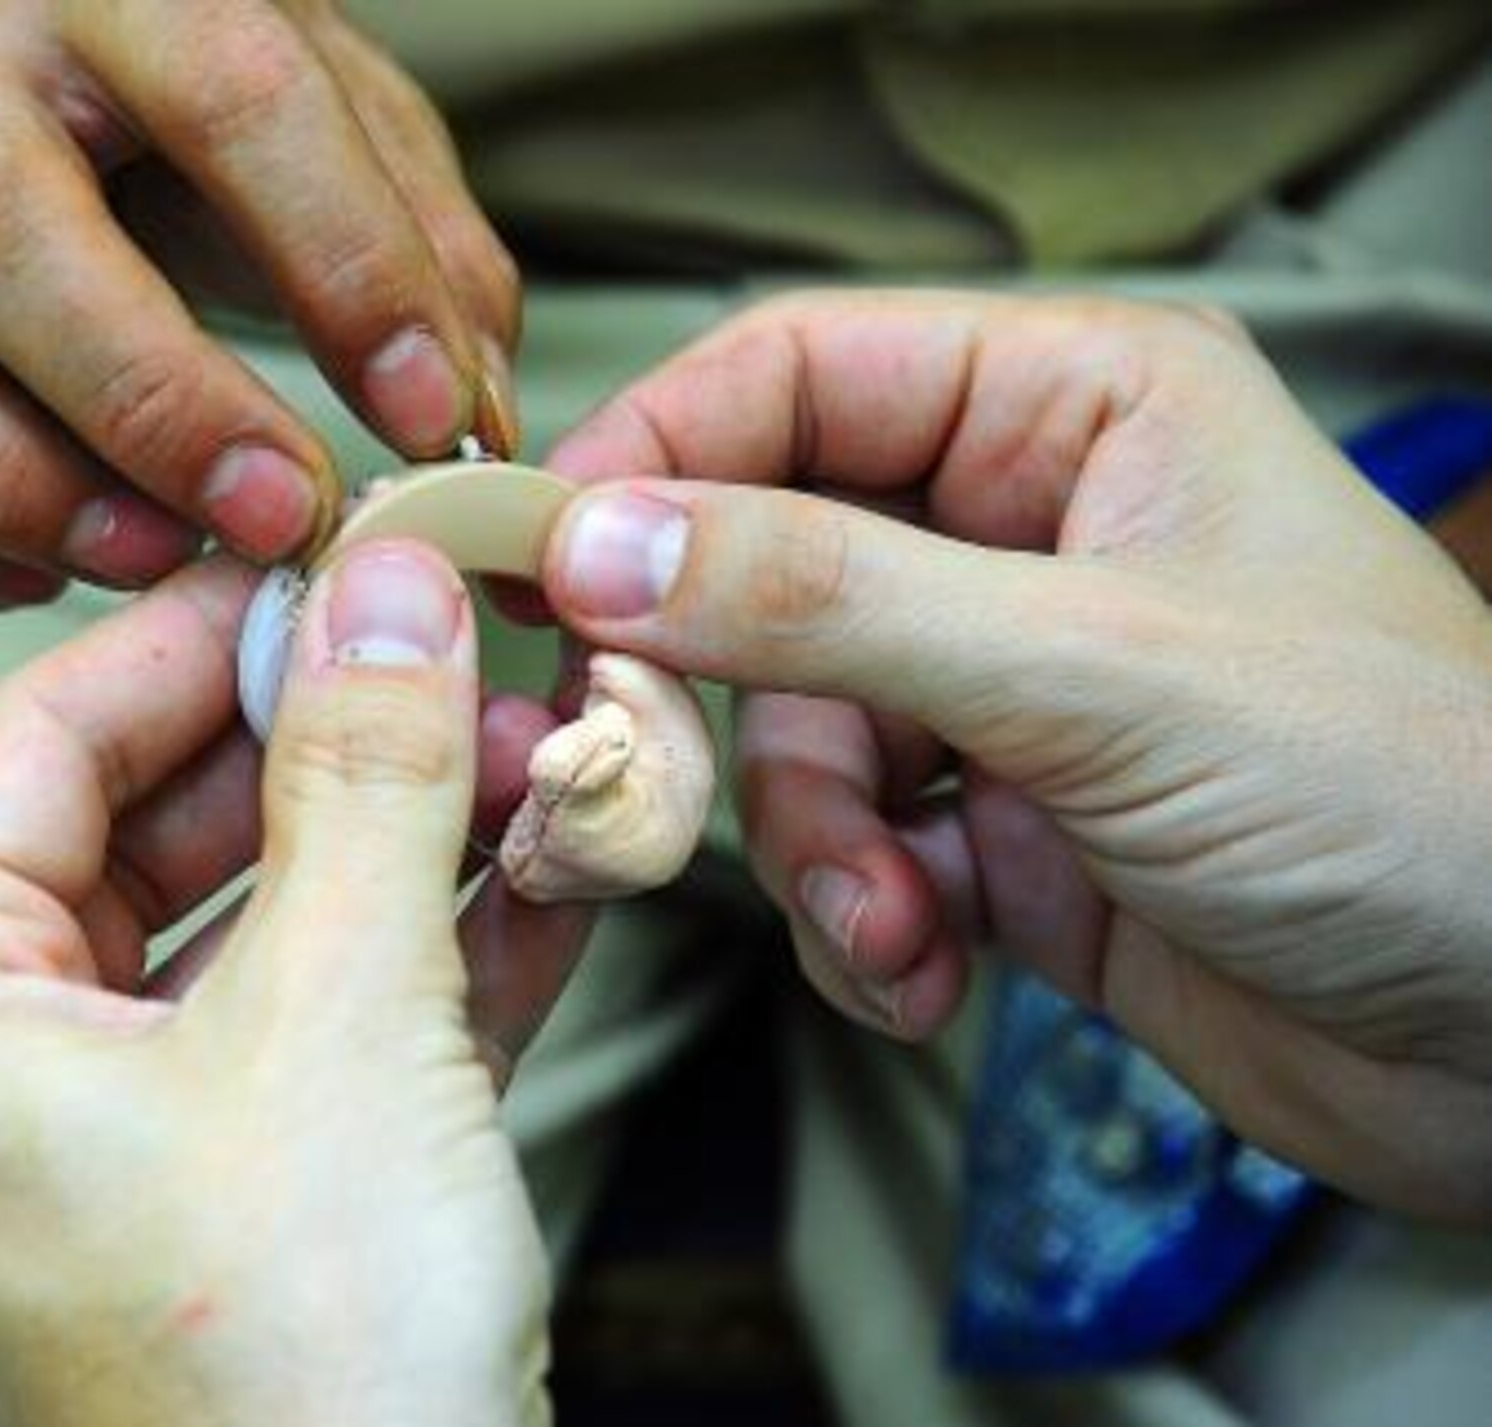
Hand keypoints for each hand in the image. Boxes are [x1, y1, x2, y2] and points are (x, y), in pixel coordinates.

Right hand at [0, 0, 518, 606]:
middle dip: (145, 402)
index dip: (343, 274)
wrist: (20, 62)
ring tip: (142, 557)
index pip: (233, 102)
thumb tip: (475, 447)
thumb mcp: (347, 134)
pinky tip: (29, 569)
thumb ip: (430, 265)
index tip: (432, 426)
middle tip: (274, 521)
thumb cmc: (206, 114)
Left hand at [0, 549, 581, 1426]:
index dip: (196, 632)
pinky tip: (545, 863)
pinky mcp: (227, 1201)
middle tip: (454, 653)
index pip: (37, 741)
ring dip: (406, 837)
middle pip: (159, 828)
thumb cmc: (302, 1375)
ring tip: (532, 746)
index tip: (322, 562)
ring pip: (256, 927)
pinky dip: (426, 946)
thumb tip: (381, 586)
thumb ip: (364, 771)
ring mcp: (106, 1153)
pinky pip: (313, 1025)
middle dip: (335, 742)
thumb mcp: (345, 1010)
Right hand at [541, 291, 1491, 1223]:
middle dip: (720, 697)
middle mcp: (1025, 529)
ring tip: (890, 918)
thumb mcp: (1091, 671)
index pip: (795, 374)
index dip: (651, 456)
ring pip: (789, 730)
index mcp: (1075, 406)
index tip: (532, 561)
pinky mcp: (998, 825)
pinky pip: (846, 846)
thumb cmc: (1404, 798)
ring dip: (807, 843)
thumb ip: (825, 597)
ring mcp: (1004, 685)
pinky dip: (857, 919)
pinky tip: (926, 971)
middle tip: (646, 772)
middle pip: (762, 564)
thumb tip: (600, 539)